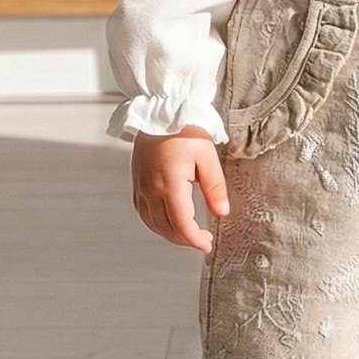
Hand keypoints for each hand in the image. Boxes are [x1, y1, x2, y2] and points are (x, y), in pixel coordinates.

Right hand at [130, 125, 229, 251]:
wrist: (161, 112)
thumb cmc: (185, 130)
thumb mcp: (207, 156)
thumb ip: (215, 187)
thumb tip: (221, 213)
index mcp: (170, 183)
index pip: (181, 223)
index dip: (194, 239)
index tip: (207, 245)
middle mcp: (151, 189)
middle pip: (166, 227)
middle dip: (185, 239)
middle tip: (202, 241)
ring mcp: (141, 187)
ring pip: (153, 223)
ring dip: (171, 234)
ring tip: (189, 235)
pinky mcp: (137, 183)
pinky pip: (144, 213)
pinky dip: (157, 224)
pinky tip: (169, 223)